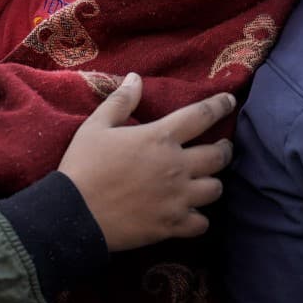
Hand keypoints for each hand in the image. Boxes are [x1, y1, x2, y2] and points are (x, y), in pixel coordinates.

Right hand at [58, 72, 235, 251]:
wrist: (73, 213)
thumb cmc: (83, 165)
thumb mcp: (96, 126)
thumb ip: (120, 101)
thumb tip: (135, 77)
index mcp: (160, 137)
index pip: (202, 115)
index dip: (220, 105)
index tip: (229, 101)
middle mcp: (176, 166)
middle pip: (218, 156)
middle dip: (224, 150)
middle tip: (221, 148)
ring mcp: (176, 198)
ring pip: (214, 189)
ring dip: (212, 183)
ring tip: (206, 180)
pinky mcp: (171, 225)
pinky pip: (201, 223)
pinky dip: (199, 219)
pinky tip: (192, 214)